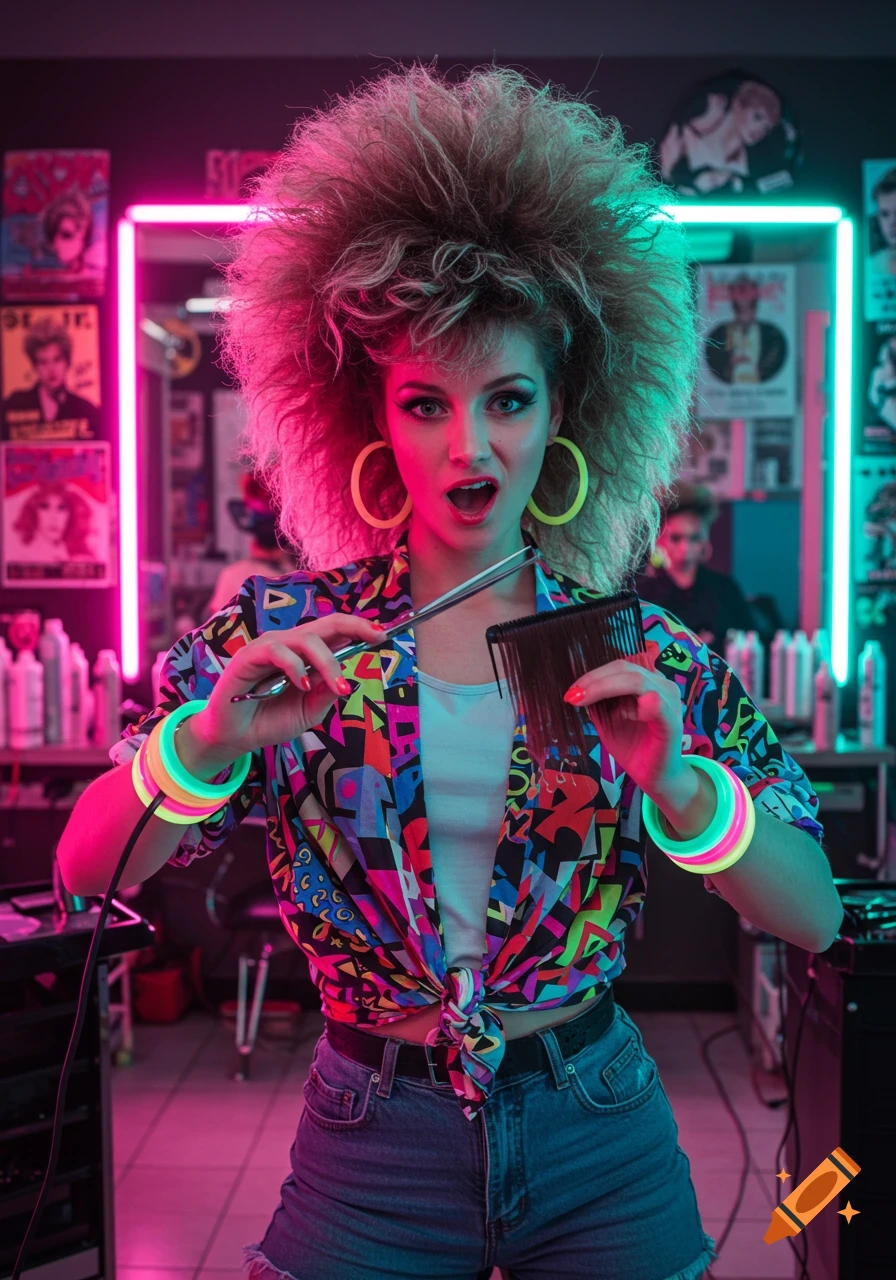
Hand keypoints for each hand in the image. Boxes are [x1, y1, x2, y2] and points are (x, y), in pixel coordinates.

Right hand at [179, 613, 386, 773]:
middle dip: (355, 626)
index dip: (359, 628)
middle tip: (376, 636)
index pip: (335, 632)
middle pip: (326, 624)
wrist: (236, 736)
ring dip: (328, 662)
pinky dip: (296, 667)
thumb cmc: (270, 720)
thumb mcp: (309, 711)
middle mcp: (289, 644)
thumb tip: (346, 679)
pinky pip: (278, 651)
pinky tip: (303, 685)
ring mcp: (269, 647)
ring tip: (337, 685)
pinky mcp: (249, 655)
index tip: (382, 634)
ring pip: (306, 638)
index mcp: (306, 654)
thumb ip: (326, 694)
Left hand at [564, 657, 703, 821]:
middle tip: (573, 695)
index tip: (572, 691)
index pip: (619, 667)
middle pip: (625, 669)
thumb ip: (599, 702)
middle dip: (594, 680)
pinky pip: (656, 704)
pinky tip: (622, 714)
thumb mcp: (608, 720)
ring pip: (636, 680)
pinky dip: (636, 705)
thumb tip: (578, 688)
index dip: (593, 675)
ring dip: (605, 689)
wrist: (654, 776)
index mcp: (647, 682)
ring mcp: (669, 701)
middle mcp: (662, 685)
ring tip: (585, 703)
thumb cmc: (633, 747)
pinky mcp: (671, 722)